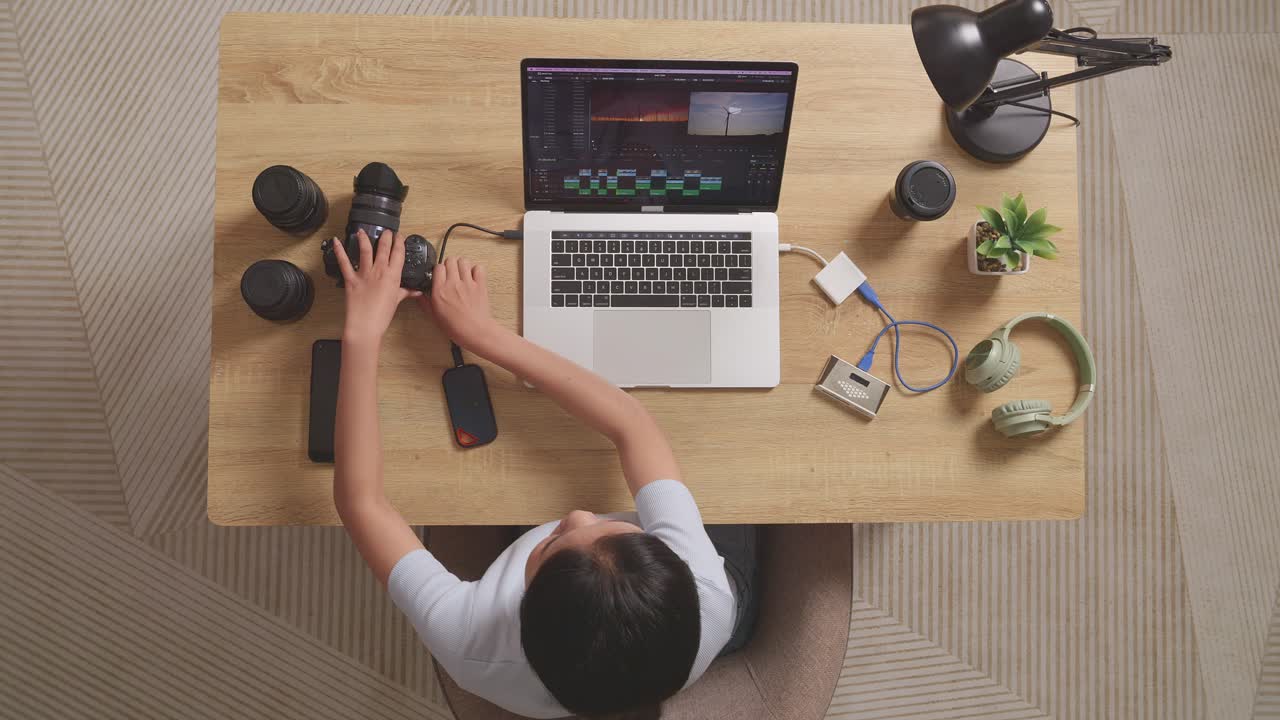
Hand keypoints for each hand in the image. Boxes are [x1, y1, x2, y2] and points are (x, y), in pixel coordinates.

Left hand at [333, 229, 420, 344]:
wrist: (365, 325)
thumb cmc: (382, 316)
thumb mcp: (396, 301)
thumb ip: (406, 292)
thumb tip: (416, 291)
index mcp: (393, 276)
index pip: (398, 254)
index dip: (399, 243)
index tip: (400, 236)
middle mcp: (379, 271)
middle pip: (383, 248)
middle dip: (386, 237)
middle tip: (387, 231)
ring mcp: (364, 274)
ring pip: (365, 251)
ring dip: (364, 238)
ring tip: (363, 231)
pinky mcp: (351, 279)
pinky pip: (344, 262)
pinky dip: (339, 251)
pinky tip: (336, 242)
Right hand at [418, 257, 501, 350]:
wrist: (475, 332)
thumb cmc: (456, 327)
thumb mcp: (434, 316)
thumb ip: (425, 303)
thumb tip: (418, 295)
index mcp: (440, 291)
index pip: (437, 267)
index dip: (438, 270)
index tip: (440, 275)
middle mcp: (453, 284)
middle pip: (450, 260)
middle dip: (449, 265)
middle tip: (451, 273)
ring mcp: (468, 283)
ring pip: (463, 261)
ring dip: (462, 265)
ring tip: (461, 274)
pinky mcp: (480, 285)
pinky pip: (479, 268)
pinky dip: (476, 270)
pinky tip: (473, 277)